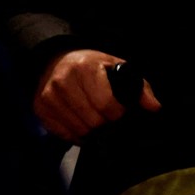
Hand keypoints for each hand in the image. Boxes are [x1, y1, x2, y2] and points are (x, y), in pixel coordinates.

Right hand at [32, 49, 159, 142]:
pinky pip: (64, 135)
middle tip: (106, 118)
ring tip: (94, 120)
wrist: (54, 60)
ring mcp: (49, 96)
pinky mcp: (40, 109)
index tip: (119, 112)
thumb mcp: (115, 67)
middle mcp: (64, 82)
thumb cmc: (90, 65)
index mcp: (86, 69)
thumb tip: (154, 107)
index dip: (118, 113)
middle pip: (93, 122)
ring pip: (79, 131)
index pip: (106, 105)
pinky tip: (80, 123)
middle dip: (105, 125)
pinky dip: (76, 134)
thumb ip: (139, 87)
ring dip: (91, 131)